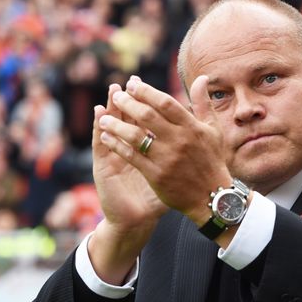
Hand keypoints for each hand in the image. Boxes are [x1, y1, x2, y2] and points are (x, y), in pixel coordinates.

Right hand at [90, 79, 167, 283]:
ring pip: (112, 127)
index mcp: (147, 146)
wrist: (140, 219)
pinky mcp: (104, 165)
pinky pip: (101, 144)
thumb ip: (186, 152)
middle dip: (128, 100)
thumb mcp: (177, 170)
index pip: (145, 119)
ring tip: (112, 91)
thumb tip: (201, 136)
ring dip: (111, 109)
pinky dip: (100, 129)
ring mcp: (115, 155)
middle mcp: (129, 148)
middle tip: (129, 82)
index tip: (149, 86)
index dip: (147, 102)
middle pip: (127, 118)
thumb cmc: (163, 195)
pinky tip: (99, 115)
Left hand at [96, 75, 231, 227]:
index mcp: (192, 128)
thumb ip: (203, 103)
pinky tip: (106, 138)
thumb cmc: (212, 160)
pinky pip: (132, 156)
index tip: (132, 85)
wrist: (211, 197)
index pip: (165, 103)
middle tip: (115, 95)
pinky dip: (117, 146)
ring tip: (104, 118)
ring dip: (117, 125)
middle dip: (128, 103)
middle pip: (147, 116)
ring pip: (135, 136)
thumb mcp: (213, 130)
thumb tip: (200, 77)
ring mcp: (167, 159)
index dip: (146, 91)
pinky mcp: (156, 175)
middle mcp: (179, 141)